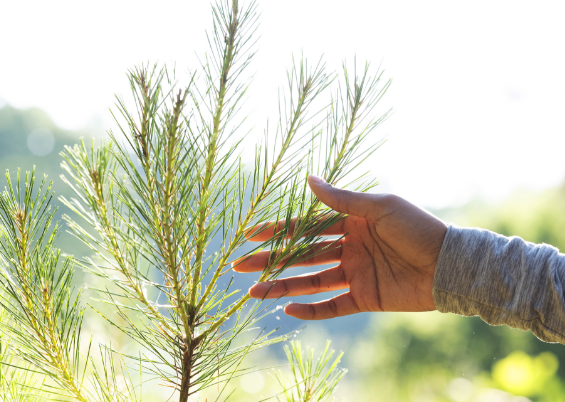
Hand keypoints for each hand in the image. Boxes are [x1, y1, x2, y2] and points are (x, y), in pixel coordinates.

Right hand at [233, 175, 447, 319]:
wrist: (449, 264)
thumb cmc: (417, 228)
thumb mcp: (379, 207)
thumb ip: (342, 200)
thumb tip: (309, 180)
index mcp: (350, 223)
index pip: (305, 227)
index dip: (278, 231)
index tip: (250, 235)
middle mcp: (347, 248)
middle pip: (300, 256)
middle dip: (270, 261)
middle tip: (239, 267)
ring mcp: (354, 273)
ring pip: (310, 282)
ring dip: (282, 287)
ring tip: (253, 293)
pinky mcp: (364, 297)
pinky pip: (331, 306)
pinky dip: (311, 310)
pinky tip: (287, 310)